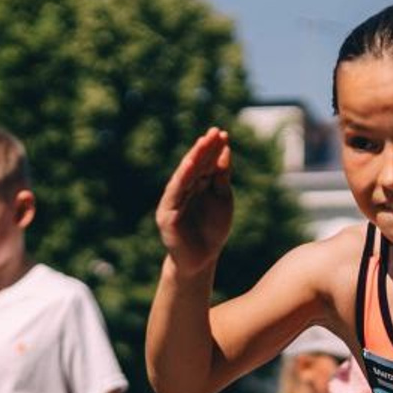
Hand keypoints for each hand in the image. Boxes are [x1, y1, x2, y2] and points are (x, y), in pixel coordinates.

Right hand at [156, 128, 233, 273]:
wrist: (202, 260)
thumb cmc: (213, 231)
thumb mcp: (223, 200)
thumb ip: (221, 178)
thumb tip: (225, 151)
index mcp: (197, 186)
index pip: (205, 163)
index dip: (213, 149)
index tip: (223, 133)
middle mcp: (184, 189)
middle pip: (195, 165)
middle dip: (204, 149)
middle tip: (214, 132)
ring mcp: (173, 201)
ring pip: (184, 176)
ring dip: (193, 159)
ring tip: (202, 143)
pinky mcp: (167, 213)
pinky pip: (175, 192)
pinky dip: (182, 178)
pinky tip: (190, 165)